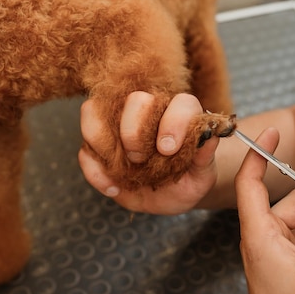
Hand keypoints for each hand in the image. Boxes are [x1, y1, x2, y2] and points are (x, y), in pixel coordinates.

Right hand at [78, 92, 218, 213]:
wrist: (172, 193)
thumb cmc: (190, 177)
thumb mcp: (202, 173)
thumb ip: (205, 155)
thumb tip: (209, 135)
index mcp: (180, 113)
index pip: (180, 103)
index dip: (173, 122)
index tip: (168, 149)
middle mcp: (148, 112)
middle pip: (134, 100)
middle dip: (133, 130)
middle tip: (140, 159)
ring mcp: (118, 126)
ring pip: (93, 111)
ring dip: (102, 141)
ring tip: (119, 170)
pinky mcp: (100, 147)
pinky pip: (85, 150)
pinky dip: (94, 170)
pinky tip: (113, 188)